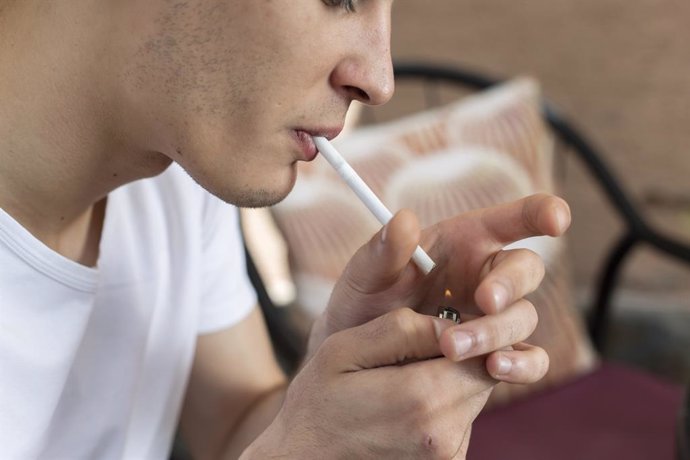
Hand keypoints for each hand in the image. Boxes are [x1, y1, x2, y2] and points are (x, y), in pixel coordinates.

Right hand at [246, 309, 492, 458]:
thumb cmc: (316, 406)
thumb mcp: (344, 351)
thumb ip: (402, 330)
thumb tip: (451, 324)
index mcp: (421, 400)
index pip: (480, 352)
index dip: (465, 332)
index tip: (434, 327)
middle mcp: (443, 435)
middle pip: (480, 376)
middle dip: (456, 357)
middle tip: (410, 353)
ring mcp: (446, 457)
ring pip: (471, 398)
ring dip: (446, 382)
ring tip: (399, 382)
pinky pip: (458, 422)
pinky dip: (438, 407)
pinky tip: (400, 408)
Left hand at [309, 193, 568, 380]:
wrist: (356, 362)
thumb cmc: (363, 306)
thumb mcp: (364, 276)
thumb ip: (382, 251)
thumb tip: (403, 219)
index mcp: (463, 243)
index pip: (512, 220)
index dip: (541, 213)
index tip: (556, 220)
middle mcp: (486, 277)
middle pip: (525, 270)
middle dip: (510, 284)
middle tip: (484, 301)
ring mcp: (495, 319)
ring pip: (524, 316)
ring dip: (495, 330)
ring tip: (451, 345)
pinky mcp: (497, 357)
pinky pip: (529, 360)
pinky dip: (520, 365)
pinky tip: (493, 369)